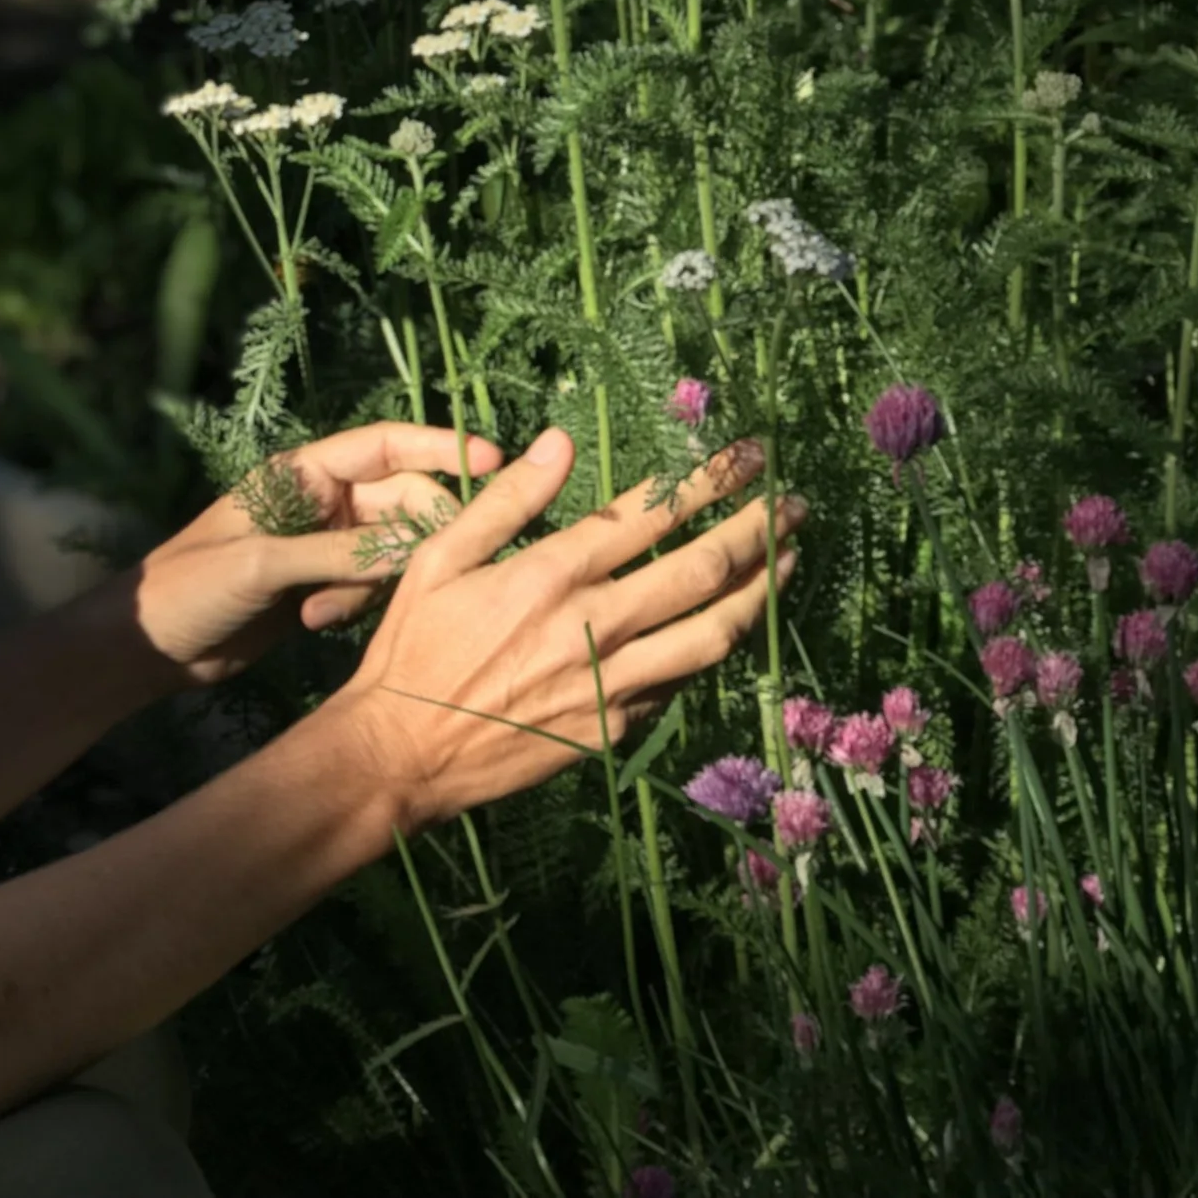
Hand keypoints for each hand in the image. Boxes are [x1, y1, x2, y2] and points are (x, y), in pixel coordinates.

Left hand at [112, 422, 503, 689]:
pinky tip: (317, 622)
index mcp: (300, 472)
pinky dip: (357, 600)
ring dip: (375, 578)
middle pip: (401, 499)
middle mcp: (319, 499)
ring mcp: (323, 542)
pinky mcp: (321, 584)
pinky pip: (369, 582)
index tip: (493, 462)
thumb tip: (416, 547)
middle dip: (414, 534)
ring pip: (389, 547)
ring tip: (326, 610)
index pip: (385, 446)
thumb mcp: (261, 565)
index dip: (439, 449)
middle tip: (425, 572)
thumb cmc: (191, 586)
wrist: (149, 645)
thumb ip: (337, 554)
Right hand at [324, 429, 800, 830]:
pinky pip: (680, 684)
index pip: (647, 516)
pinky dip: (712, 649)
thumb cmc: (413, 647)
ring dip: (758, 592)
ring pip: (710, 634)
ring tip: (790, 559)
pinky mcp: (614, 729)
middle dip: (757, 528)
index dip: (705, 482)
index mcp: (548, 575)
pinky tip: (729, 626)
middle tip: (794, 500)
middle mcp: (590, 627)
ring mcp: (610, 684)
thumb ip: (506, 501)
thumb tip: (559, 443)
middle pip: (699, 570)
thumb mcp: (439, 559)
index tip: (743, 456)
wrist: (402, 754)